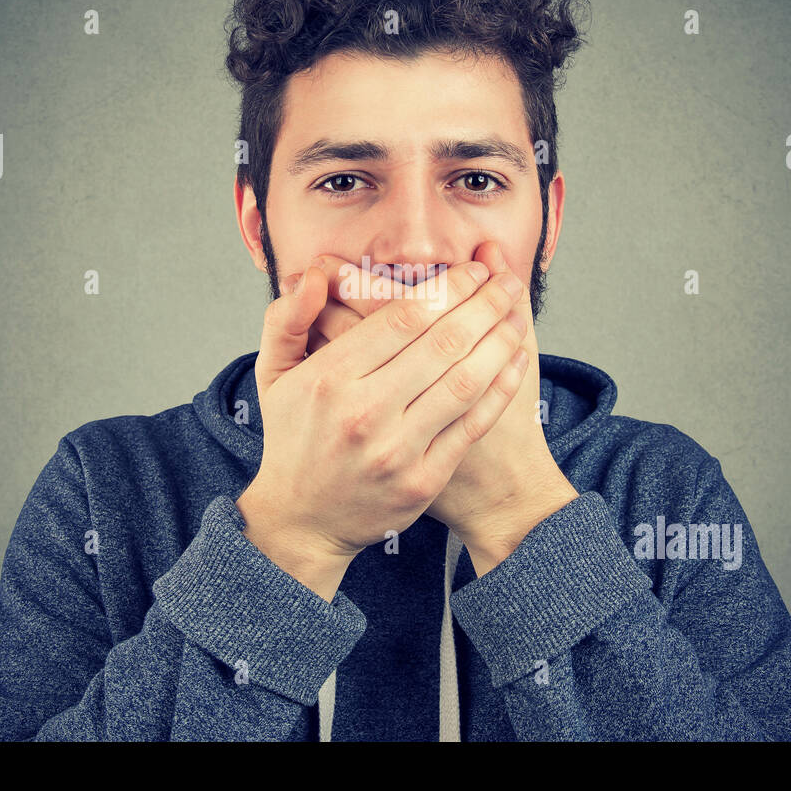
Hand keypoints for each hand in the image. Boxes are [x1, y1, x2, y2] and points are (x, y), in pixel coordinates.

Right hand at [291, 243, 577, 574]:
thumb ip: (286, 320)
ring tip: (517, 313)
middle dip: (483, 304)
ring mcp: (396, 450)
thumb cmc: (293, 438)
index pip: (403, 317)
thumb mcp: (273, 376)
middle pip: (441, 343)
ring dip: (500, 340)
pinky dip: (500, 388)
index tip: (473, 269)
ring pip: (464, 380)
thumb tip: (313, 277)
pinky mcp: (422, 480)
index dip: (447, 286)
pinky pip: (472, 424)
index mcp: (329, 379)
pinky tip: (516, 361)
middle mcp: (363, 413)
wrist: (302, 522)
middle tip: (506, 281)